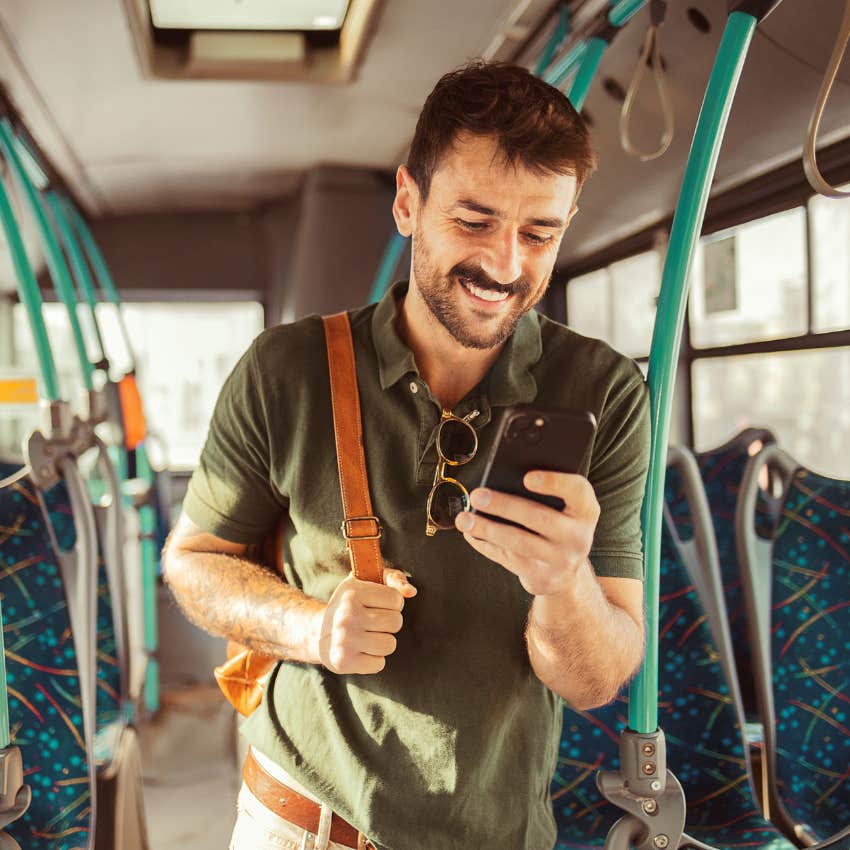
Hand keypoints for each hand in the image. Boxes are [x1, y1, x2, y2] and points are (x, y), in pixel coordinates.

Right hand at [317, 568, 416, 674]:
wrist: (317, 632)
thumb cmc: (351, 604)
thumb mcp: (367, 582)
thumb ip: (393, 579)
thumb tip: (411, 592)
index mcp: (352, 591)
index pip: (396, 599)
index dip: (392, 603)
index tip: (379, 604)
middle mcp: (346, 615)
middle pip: (395, 622)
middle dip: (389, 623)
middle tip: (374, 622)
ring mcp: (344, 639)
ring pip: (389, 644)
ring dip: (383, 642)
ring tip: (369, 636)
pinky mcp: (343, 661)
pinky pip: (379, 664)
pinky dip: (374, 659)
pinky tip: (361, 650)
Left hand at [454, 471, 598, 596]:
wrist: (566, 572)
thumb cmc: (557, 526)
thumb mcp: (563, 509)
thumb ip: (543, 493)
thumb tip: (499, 479)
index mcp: (586, 510)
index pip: (577, 491)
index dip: (554, 482)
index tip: (527, 476)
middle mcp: (578, 537)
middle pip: (539, 518)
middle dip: (504, 506)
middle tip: (477, 495)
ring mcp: (561, 561)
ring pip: (519, 542)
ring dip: (488, 529)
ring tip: (464, 518)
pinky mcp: (541, 578)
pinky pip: (508, 559)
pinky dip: (485, 545)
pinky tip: (470, 533)